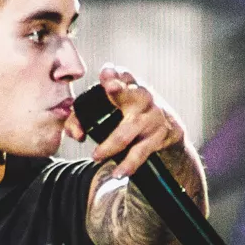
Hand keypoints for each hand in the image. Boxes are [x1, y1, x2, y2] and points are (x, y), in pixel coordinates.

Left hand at [63, 65, 184, 178]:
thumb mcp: (111, 111)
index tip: (106, 72)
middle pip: (131, 93)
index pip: (121, 76)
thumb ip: (81, 119)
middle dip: (119, 89)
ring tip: (96, 156)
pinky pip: (141, 151)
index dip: (113, 74)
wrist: (169, 133)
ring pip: (129, 129)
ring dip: (111, 144)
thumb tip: (75, 134)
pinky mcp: (161, 135)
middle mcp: (143, 96)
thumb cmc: (130, 118)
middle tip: (110, 87)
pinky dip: (129, 163)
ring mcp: (154, 116)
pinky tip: (120, 172)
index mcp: (129, 86)